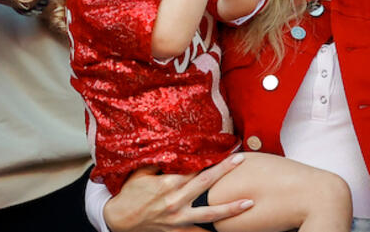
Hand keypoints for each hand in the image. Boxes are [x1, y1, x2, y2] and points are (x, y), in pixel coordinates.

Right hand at [104, 156, 253, 231]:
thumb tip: (173, 148)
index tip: (223, 147)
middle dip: (225, 170)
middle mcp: (175, 200)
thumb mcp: (140, 174)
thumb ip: (158, 162)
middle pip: (206, 183)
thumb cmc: (129, 194)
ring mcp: (178, 218)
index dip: (209, 156)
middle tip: (241, 160)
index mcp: (167, 183)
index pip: (193, 166)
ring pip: (210, 213)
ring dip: (231, 208)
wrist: (120, 220)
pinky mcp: (178, 231)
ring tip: (249, 203)